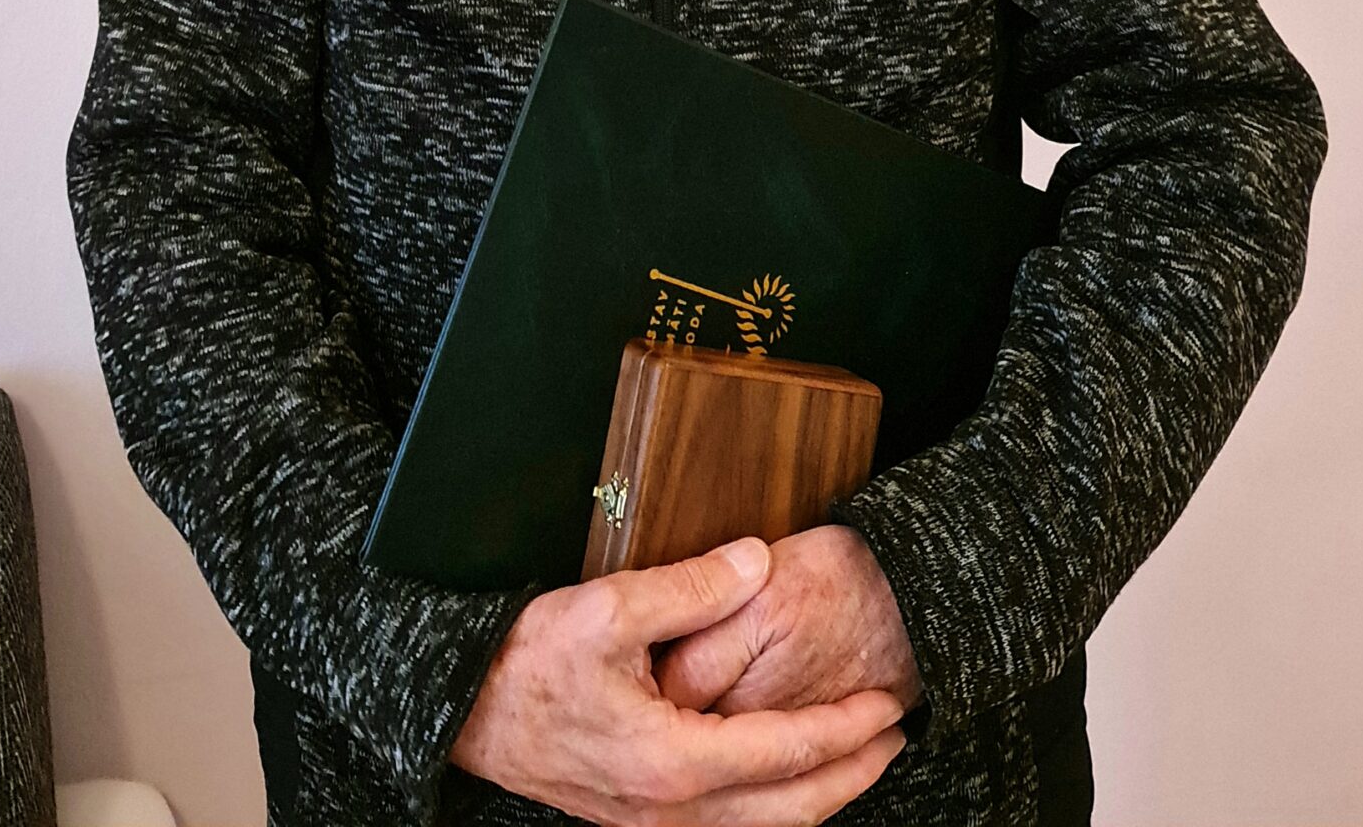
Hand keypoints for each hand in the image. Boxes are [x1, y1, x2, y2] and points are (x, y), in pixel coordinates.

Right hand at [450, 535, 905, 823]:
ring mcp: (658, 824)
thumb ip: (690, 587)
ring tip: (858, 755)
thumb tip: (757, 562)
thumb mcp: (606, 609)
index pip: (787, 752)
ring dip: (819, 794)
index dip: (845, 729)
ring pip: (764, 825)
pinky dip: (775, 802)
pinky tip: (784, 774)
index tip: (887, 704)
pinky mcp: (643, 818)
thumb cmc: (527, 663)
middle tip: (897, 735)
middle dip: (852, 772)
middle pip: (791, 808)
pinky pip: (732, 822)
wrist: (465, 713)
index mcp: (675, 762)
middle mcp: (675, 811)